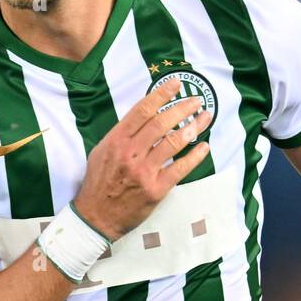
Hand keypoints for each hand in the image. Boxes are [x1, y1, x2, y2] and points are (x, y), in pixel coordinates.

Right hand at [72, 76, 212, 240]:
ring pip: (173, 143)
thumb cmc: (99, 182)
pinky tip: (204, 147)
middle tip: (196, 101)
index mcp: (116, 140)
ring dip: (193, 128)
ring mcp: (143, 171)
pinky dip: (195, 157)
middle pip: (161, 123)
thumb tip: (143, 118)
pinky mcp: (156, 189)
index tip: (176, 84)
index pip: (142, 110)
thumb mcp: (101, 151)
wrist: (96, 216)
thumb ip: (121, 135)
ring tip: (205, 118)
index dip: (161, 94)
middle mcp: (130, 153)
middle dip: (182, 108)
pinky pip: (180, 169)